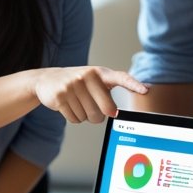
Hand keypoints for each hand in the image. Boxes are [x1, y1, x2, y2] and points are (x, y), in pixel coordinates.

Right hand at [33, 67, 148, 123]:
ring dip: (84, 116)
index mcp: (99, 72)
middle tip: (93, 108)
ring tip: (77, 103)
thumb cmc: (78, 82)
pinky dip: (73, 117)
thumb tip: (126, 103)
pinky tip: (68, 105)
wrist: (47, 79)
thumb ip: (109, 89)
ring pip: (89, 117)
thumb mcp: (93, 80)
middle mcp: (87, 76)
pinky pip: (75, 119)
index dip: (133, 85)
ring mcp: (72, 86)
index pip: (121, 77)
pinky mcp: (60, 96)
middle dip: (100, 115)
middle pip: (106, 110)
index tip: (145, 90)